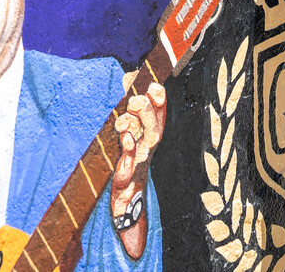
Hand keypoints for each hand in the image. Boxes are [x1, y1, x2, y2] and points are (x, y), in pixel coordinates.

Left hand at [109, 80, 166, 257]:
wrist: (124, 200)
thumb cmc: (124, 164)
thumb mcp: (127, 136)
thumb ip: (129, 114)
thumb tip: (128, 84)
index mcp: (148, 137)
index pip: (159, 116)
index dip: (160, 101)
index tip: (155, 86)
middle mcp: (148, 148)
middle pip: (155, 125)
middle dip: (149, 109)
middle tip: (135, 99)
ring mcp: (140, 160)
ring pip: (148, 139)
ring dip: (140, 122)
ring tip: (128, 112)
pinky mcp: (128, 172)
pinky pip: (131, 158)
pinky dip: (130, 147)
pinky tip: (126, 137)